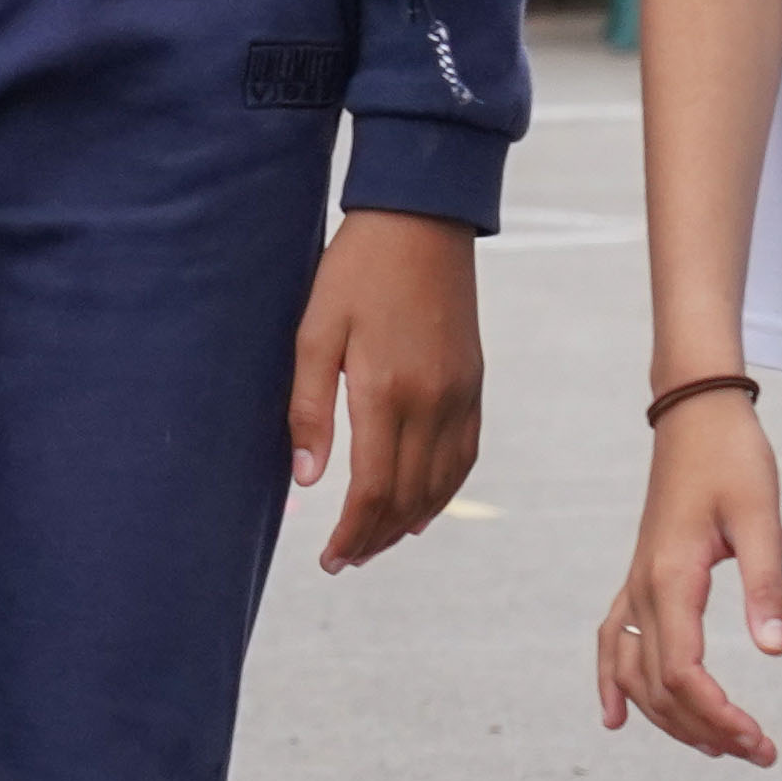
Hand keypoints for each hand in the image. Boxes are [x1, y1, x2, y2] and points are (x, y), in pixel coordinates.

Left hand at [284, 208, 483, 572]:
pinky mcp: (474, 384)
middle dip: (375, 539)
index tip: (328, 558)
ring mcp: (460, 396)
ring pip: (441, 485)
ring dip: (409, 524)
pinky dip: (444, 493)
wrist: (421, 220)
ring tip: (376, 545)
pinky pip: (465, 457)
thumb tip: (307, 479)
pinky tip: (423, 510)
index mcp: (387, 393)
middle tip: (344, 561)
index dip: (351, 534)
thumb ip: (309, 408)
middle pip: (408, 499)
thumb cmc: (355, 271)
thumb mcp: (314, 332)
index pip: (373, 491)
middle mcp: (433, 403)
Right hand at [590, 383, 781, 759]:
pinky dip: (612, 683)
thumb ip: (766, 586)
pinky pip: (613, 641)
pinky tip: (615, 718)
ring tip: (716, 748)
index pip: (683, 672)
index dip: (717, 715)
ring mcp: (635, 585)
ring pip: (634, 674)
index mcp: (671, 579)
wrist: (696, 412)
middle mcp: (643, 590)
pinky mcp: (640, 578)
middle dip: (705, 729)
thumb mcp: (761, 519)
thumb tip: (776, 653)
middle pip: (659, 686)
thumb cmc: (733, 458)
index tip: (758, 739)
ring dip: (670, 718)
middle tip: (759, 752)